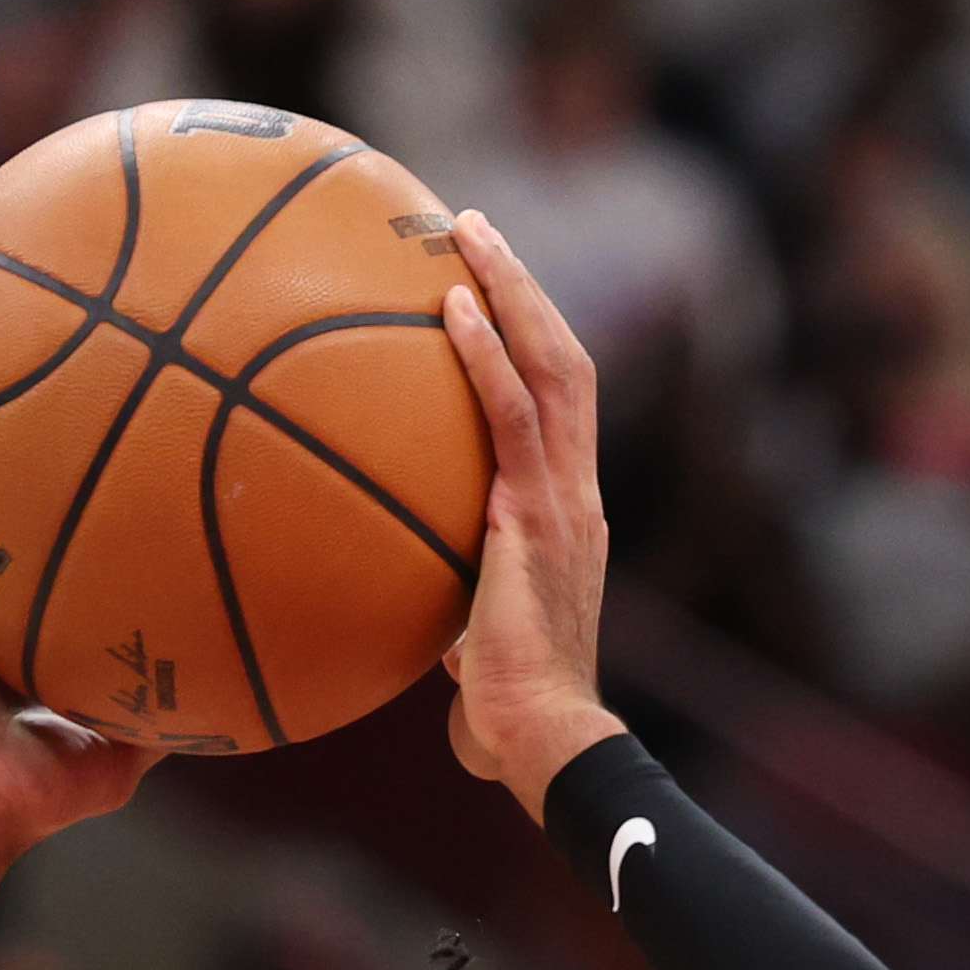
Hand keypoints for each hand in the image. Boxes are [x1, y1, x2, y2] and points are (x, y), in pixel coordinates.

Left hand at [435, 209, 625, 817]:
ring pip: (553, 366)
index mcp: (569, 515)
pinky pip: (515, 418)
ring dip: (512, 289)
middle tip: (474, 227)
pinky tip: (453, 309)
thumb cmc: (506, 715)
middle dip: (525, 286)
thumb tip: (391, 609)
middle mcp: (578, 495)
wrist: (545, 743)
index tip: (488, 287)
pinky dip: (487, 356)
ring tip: (468, 231)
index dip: (532, 339)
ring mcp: (565, 501)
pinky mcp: (540, 518)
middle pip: (567, 361)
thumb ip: (446, 609)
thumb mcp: (469, 642)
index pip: (561, 405)